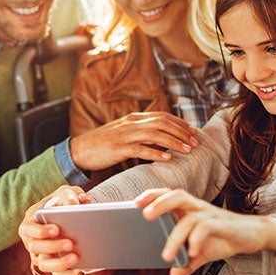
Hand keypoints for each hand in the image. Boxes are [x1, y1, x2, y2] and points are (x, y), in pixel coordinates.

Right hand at [19, 186, 88, 274]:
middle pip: (35, 247)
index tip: (57, 229)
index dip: (40, 231)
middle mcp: (32, 239)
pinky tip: (77, 270)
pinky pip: (54, 274)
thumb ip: (69, 194)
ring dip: (58, 263)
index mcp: (31, 221)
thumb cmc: (64, 202)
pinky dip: (65, 274)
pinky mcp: (51, 264)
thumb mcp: (66, 193)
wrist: (70, 216)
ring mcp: (40, 254)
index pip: (28, 229)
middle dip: (52, 246)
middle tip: (70, 243)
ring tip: (75, 257)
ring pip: (43, 264)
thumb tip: (75, 203)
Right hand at [70, 112, 197, 170]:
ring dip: (174, 142)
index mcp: (134, 118)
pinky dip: (156, 153)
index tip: (193, 132)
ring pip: (155, 134)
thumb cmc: (103, 144)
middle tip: (195, 142)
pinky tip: (167, 158)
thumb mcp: (124, 133)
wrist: (80, 150)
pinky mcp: (118, 148)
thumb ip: (142, 133)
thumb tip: (162, 139)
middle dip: (182, 132)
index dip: (180, 123)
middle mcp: (131, 123)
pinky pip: (141, 149)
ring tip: (187, 150)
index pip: (162, 116)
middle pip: (163, 123)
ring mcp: (125, 135)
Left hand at [135, 189, 275, 274]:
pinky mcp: (222, 224)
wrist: (254, 235)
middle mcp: (198, 208)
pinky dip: (196, 240)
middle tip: (145, 215)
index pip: (168, 195)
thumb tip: (174, 274)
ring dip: (175, 234)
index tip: (135, 202)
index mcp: (189, 209)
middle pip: (176, 195)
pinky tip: (192, 252)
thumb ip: (187, 262)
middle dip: (159, 203)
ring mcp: (210, 214)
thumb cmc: (224, 237)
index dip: (152, 195)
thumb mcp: (203, 252)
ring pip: (189, 216)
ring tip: (166, 254)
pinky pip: (206, 227)